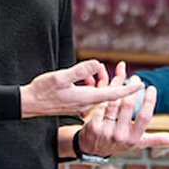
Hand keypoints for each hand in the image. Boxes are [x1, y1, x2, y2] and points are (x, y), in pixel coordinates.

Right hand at [20, 59, 142, 117]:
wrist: (28, 104)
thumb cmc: (42, 90)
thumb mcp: (60, 77)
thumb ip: (79, 70)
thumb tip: (97, 64)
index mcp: (85, 98)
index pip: (112, 94)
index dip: (127, 90)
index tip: (140, 85)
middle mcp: (85, 104)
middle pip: (108, 94)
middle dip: (119, 83)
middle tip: (128, 71)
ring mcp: (80, 105)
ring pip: (99, 93)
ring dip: (104, 82)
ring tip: (104, 69)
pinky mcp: (74, 103)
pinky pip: (90, 94)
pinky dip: (94, 84)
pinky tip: (88, 75)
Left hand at [77, 61, 168, 155]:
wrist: (93, 148)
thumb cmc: (121, 142)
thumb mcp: (139, 142)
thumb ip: (157, 139)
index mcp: (135, 138)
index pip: (145, 117)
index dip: (149, 101)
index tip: (151, 87)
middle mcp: (121, 136)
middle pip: (128, 106)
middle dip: (132, 89)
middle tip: (136, 77)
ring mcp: (106, 131)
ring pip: (114, 103)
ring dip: (118, 86)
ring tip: (123, 75)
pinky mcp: (93, 126)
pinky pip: (101, 105)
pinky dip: (104, 93)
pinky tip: (108, 82)